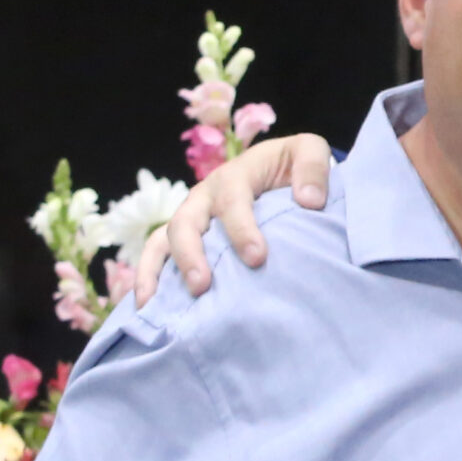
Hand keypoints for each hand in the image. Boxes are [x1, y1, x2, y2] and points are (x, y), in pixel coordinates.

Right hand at [132, 132, 335, 303]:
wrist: (282, 169)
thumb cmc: (294, 165)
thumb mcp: (309, 152)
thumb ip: (314, 169)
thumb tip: (310, 201)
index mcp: (235, 176)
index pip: (231, 200)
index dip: (240, 228)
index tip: (256, 258)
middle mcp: (205, 196)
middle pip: (186, 222)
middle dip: (190, 254)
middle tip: (202, 286)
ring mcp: (191, 217)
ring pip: (164, 240)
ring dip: (157, 271)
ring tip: (154, 305)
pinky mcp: (186, 237)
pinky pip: (158, 255)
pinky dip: (148, 278)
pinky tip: (147, 308)